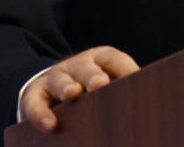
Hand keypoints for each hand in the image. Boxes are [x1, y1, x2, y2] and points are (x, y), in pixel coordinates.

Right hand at [19, 46, 139, 131]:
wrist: (52, 86)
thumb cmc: (91, 88)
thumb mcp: (107, 81)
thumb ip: (122, 89)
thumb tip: (148, 104)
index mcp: (100, 59)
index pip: (113, 59)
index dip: (124, 68)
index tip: (135, 78)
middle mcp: (77, 65)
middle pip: (85, 67)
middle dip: (92, 74)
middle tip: (100, 83)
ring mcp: (55, 77)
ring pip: (60, 79)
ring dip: (66, 86)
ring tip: (72, 94)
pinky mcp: (35, 93)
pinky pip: (35, 102)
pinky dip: (40, 113)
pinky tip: (49, 125)